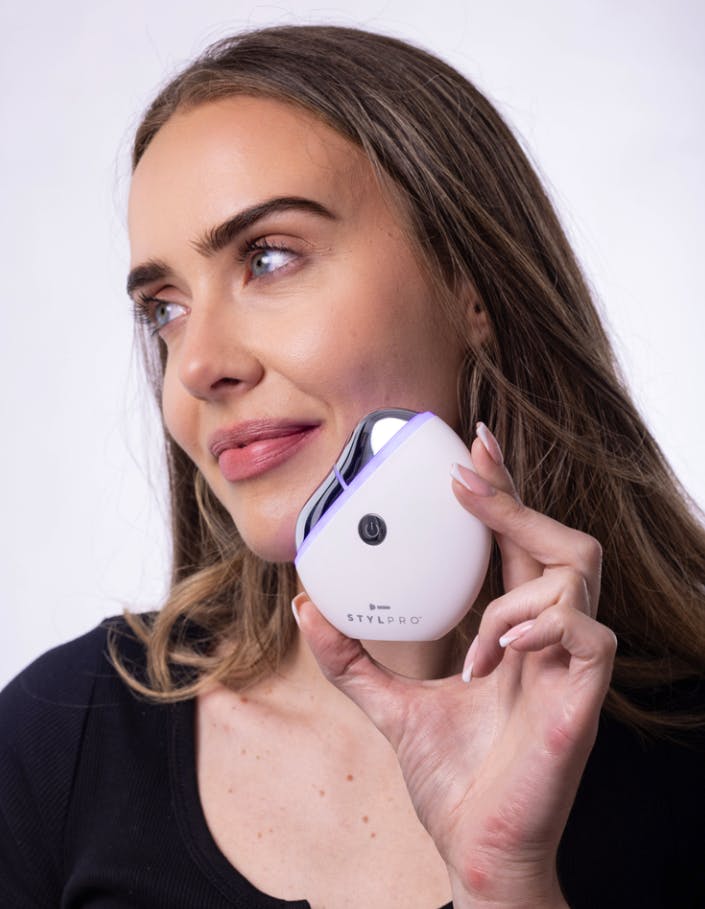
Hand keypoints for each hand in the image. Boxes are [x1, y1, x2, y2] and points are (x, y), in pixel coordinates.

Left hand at [293, 422, 616, 907]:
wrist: (477, 852)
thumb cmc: (454, 781)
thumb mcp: (390, 705)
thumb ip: (351, 659)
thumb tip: (305, 609)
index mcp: (514, 634)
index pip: (517, 545)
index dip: (502, 493)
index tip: (472, 449)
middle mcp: (549, 638)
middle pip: (559, 538)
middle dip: (515, 498)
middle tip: (468, 472)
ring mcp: (571, 665)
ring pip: (578, 571)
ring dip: (516, 585)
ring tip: (480, 636)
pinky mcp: (584, 698)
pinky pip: (590, 631)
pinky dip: (540, 626)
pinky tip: (498, 654)